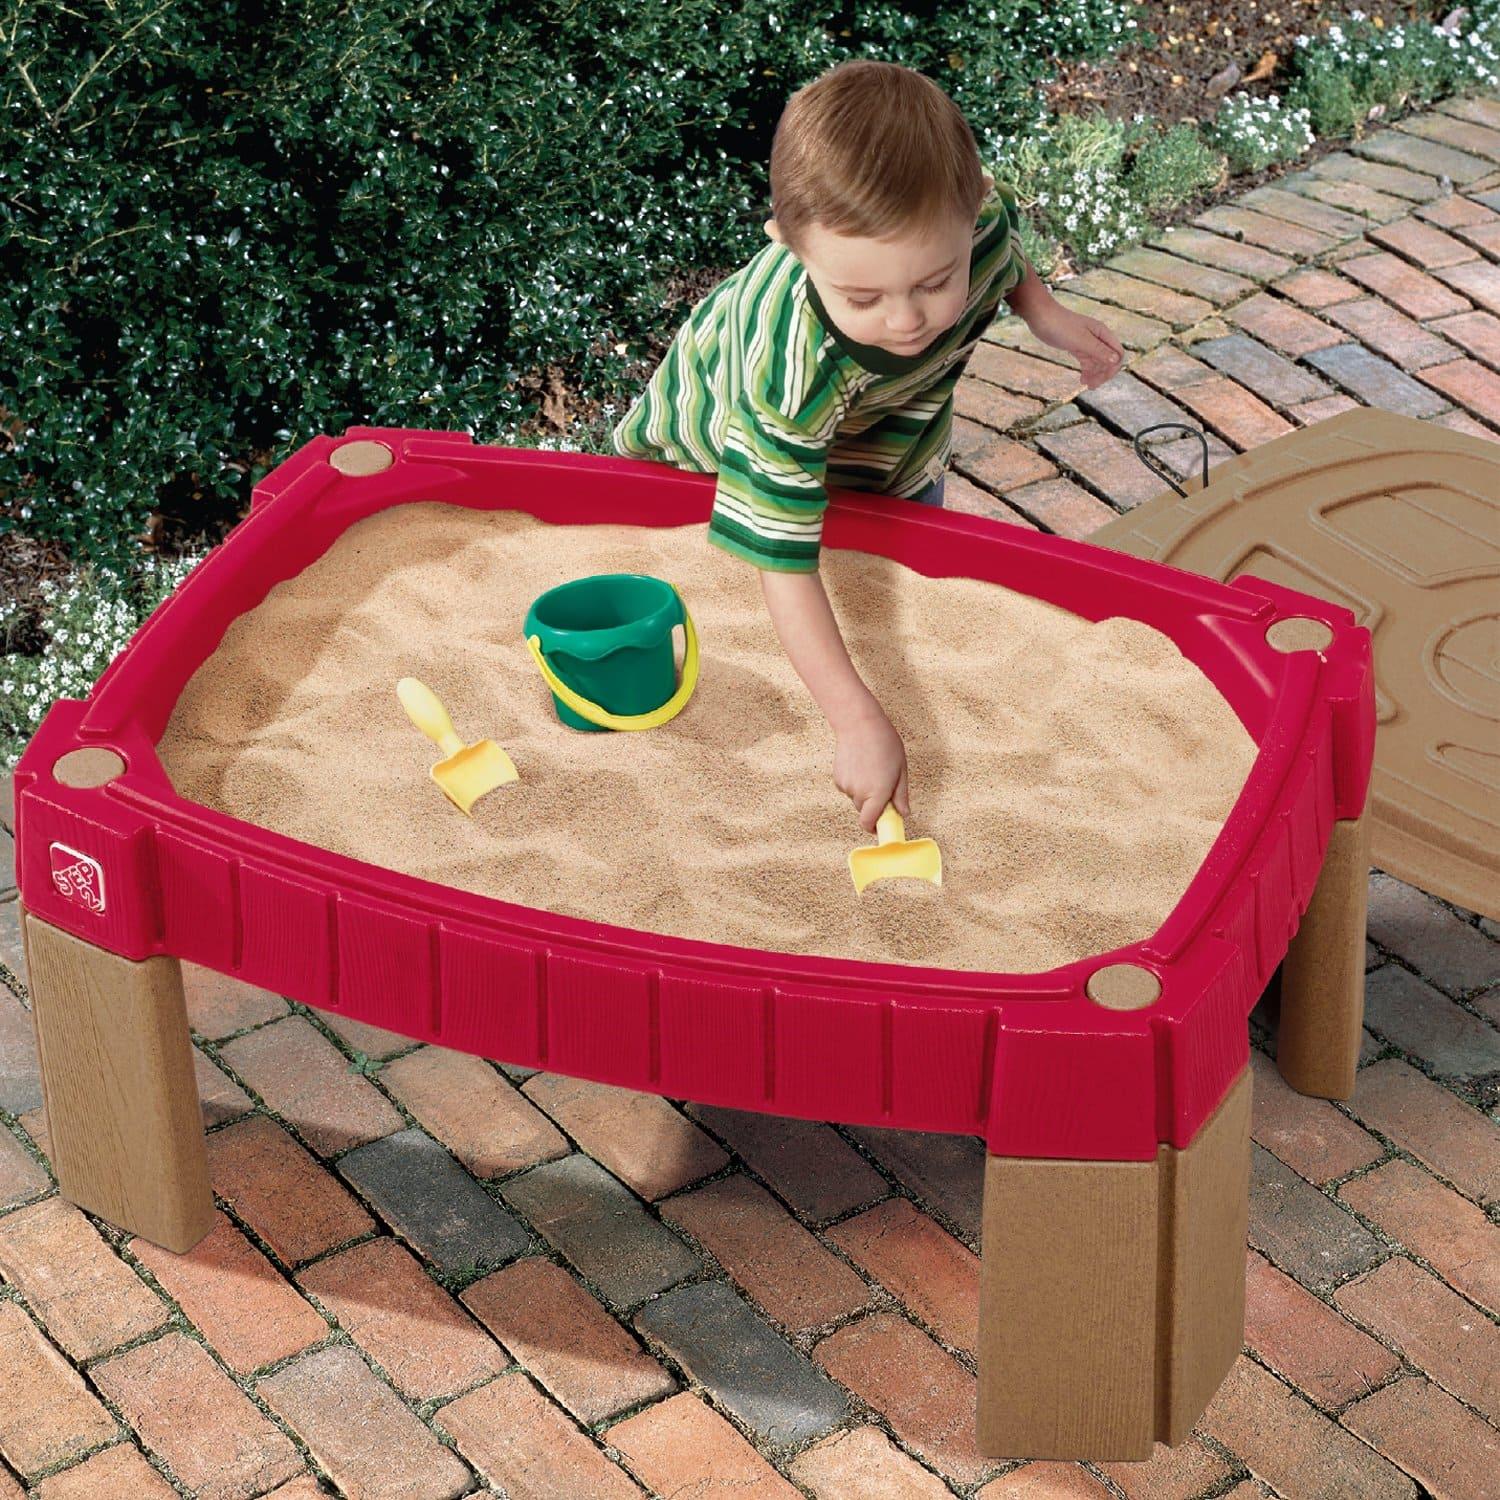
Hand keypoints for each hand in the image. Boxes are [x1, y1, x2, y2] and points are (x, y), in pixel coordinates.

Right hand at [833, 700, 909, 833]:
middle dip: (873, 804)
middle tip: (883, 785)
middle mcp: (859, 793)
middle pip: (865, 810)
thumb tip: (904, 813)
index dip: (875, 828)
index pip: (870, 824)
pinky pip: (848, 788)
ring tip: (871, 768)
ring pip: (856, 798)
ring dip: (864, 791)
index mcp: (878, 793)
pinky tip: (860, 765)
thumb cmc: (884, 743)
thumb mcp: (901, 769)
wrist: (859, 723)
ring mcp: (846, 786)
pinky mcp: (837, 778)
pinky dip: (854, 782)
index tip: (881, 827)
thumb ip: (901, 795)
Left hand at [1029, 305, 1124, 388]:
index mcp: (1103, 333)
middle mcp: (1098, 337)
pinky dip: (1087, 370)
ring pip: (1097, 362)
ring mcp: (1088, 342)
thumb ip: (1098, 350)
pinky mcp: (1077, 346)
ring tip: (1086, 385)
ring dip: (1095, 374)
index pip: (1117, 353)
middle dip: (1103, 373)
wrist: (1041, 317)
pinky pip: (1087, 361)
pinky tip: (1082, 379)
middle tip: (1092, 386)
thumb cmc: (1061, 326)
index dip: (1113, 367)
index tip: (1102, 379)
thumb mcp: (1080, 340)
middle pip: (1108, 359)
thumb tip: (1116, 360)